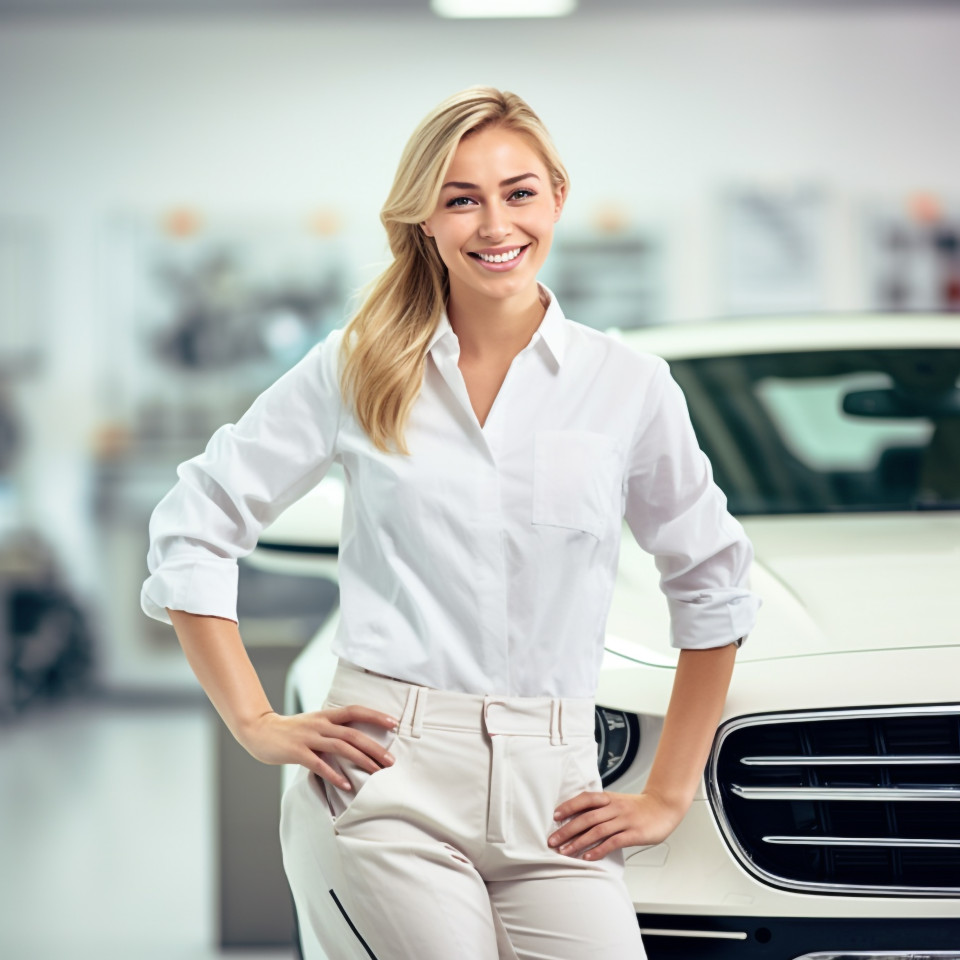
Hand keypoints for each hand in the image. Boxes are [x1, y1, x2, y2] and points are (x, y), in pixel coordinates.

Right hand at [238, 706, 398, 790]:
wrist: (260, 731)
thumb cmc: (291, 731)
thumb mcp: (314, 724)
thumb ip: (332, 729)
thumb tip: (356, 740)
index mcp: (326, 715)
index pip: (355, 711)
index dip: (375, 715)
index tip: (394, 723)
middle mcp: (320, 724)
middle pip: (352, 733)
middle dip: (374, 746)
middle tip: (391, 760)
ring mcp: (308, 737)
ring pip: (340, 747)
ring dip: (361, 759)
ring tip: (376, 772)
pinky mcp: (297, 752)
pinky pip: (319, 764)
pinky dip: (334, 774)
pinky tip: (346, 785)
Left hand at [548, 790, 687, 860]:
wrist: (663, 807)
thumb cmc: (638, 807)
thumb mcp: (618, 801)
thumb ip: (601, 808)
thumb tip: (578, 817)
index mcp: (609, 798)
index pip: (585, 799)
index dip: (569, 806)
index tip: (555, 816)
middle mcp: (614, 808)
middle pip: (586, 818)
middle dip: (567, 829)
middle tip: (553, 841)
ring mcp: (624, 820)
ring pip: (597, 831)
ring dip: (578, 842)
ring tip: (565, 852)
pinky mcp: (633, 834)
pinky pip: (613, 842)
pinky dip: (598, 850)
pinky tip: (588, 857)